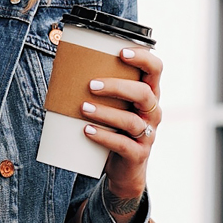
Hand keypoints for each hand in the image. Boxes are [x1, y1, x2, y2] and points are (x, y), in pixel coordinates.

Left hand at [80, 45, 163, 220]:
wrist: (125, 171)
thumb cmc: (117, 132)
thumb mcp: (115, 109)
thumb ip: (104, 93)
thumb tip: (66, 73)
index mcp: (149, 96)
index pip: (156, 69)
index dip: (143, 58)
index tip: (121, 51)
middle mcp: (153, 113)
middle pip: (144, 93)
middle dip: (117, 86)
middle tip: (91, 84)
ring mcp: (147, 134)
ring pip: (131, 120)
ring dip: (105, 112)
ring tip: (83, 107)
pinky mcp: (138, 154)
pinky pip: (123, 144)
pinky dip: (103, 136)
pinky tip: (87, 131)